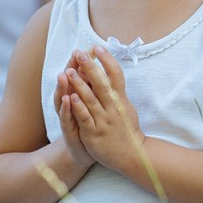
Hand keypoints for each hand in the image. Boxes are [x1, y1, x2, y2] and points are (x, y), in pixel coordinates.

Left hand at [62, 46, 144, 172]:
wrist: (132, 155)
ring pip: (91, 100)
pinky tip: (71, 97)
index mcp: (121, 99)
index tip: (98, 47)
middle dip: (91, 67)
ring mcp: (104, 120)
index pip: (116, 75)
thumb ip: (118, 90)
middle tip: (81, 53)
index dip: (107, 60)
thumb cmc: (126, 128)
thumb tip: (111, 70)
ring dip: (80, 85)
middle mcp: (114, 108)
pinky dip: (79, 108)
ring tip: (70, 71)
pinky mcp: (94, 133)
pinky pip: (86, 118)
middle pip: (102, 84)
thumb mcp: (126, 106)